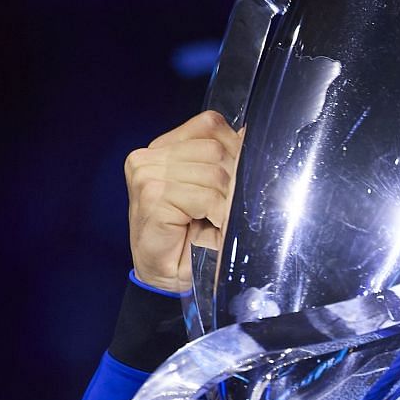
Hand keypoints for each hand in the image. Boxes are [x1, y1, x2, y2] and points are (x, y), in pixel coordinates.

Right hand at [124, 109, 239, 293]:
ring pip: (214, 173)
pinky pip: (205, 196)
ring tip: (216, 220)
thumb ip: (223, 163)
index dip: (234, 149)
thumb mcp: (211, 192)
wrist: (166, 275)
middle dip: (233, 182)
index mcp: (164, 148)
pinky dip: (218, 214)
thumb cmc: (190, 237)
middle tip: (226, 209)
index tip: (237, 180)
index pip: (210, 125)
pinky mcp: (152, 195)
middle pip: (216, 149)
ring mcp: (147, 174)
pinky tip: (211, 226)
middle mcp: (150, 156)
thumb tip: (251, 137)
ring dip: (225, 202)